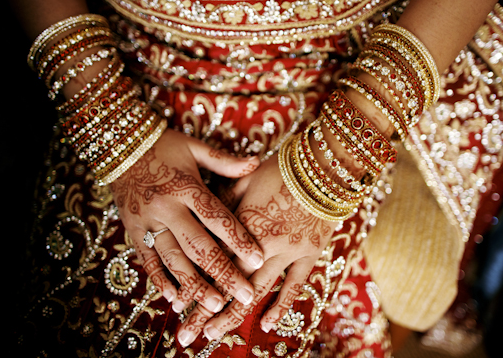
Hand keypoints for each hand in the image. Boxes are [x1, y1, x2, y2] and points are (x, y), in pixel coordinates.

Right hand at [110, 129, 264, 314]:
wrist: (118, 146)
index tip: (258, 259)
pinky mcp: (133, 232)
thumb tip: (257, 162)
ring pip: (173, 259)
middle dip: (223, 273)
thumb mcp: (194, 148)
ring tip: (215, 305)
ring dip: (194, 285)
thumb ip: (224, 161)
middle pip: (199, 246)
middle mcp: (168, 208)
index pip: (217, 218)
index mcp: (186, 187)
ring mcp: (148, 222)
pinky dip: (160, 281)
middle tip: (244, 295)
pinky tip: (175, 300)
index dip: (238, 239)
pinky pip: (147, 260)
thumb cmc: (163, 145)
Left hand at [176, 155, 338, 345]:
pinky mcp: (308, 255)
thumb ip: (225, 200)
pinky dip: (280, 306)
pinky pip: (294, 286)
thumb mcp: (246, 178)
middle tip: (186, 334)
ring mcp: (286, 252)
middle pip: (228, 282)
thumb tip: (206, 214)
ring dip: (233, 315)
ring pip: (256, 290)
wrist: (325, 167)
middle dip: (205, 310)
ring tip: (213, 335)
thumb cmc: (283, 167)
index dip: (193, 283)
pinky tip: (266, 325)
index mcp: (240, 223)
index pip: (211, 260)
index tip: (177, 305)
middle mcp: (259, 243)